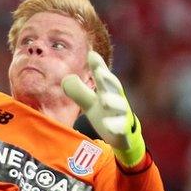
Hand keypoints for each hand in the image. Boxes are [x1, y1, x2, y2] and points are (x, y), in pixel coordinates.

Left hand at [62, 51, 145, 166]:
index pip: (102, 76)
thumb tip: (66, 78)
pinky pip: (121, 127)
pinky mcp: (124, 130)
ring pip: (121, 106)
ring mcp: (122, 114)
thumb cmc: (105, 113)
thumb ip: (79, 90)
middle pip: (114, 87)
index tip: (91, 55)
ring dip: (113, 101)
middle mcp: (117, 99)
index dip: (98, 65)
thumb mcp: (90, 101)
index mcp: (107, 90)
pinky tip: (108, 125)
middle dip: (108, 79)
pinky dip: (115, 126)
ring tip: (104, 100)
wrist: (122, 135)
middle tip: (100, 72)